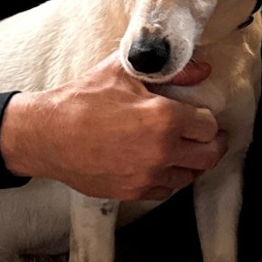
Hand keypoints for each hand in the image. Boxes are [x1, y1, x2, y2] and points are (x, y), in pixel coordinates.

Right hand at [0, 53, 225, 201]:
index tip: (202, 115)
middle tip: (208, 136)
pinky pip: (165, 190)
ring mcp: (148, 176)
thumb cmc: (84, 99)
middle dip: (212, 144)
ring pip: (189, 176)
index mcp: (165, 119)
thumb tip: (203, 70)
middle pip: (209, 156)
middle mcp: (162, 151)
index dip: (207, 118)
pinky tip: (160, 163)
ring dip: (191, 162)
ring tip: (184, 148)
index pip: (209, 125)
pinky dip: (167, 177)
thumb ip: (172, 70)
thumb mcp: (126, 71)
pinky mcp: (132, 192)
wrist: (49, 134)